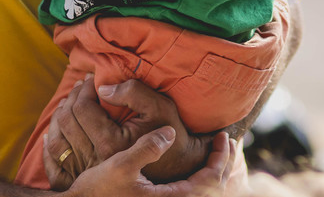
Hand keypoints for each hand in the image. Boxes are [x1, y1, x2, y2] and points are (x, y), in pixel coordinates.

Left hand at [45, 76, 214, 186]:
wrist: (175, 167)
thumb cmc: (169, 133)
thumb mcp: (159, 106)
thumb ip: (132, 92)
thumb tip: (103, 88)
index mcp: (111, 142)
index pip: (82, 108)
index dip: (82, 88)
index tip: (89, 79)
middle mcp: (95, 160)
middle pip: (66, 121)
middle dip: (70, 98)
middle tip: (79, 87)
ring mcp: (86, 173)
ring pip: (56, 141)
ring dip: (58, 118)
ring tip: (68, 103)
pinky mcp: (82, 182)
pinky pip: (54, 166)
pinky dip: (50, 147)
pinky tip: (54, 133)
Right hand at [67, 127, 239, 196]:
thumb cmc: (98, 190)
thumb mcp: (121, 165)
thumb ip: (147, 148)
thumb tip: (170, 133)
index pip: (209, 180)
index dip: (219, 157)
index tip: (222, 137)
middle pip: (211, 189)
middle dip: (221, 163)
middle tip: (225, 142)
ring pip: (200, 193)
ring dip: (211, 172)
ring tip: (214, 152)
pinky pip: (189, 194)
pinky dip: (199, 180)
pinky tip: (194, 167)